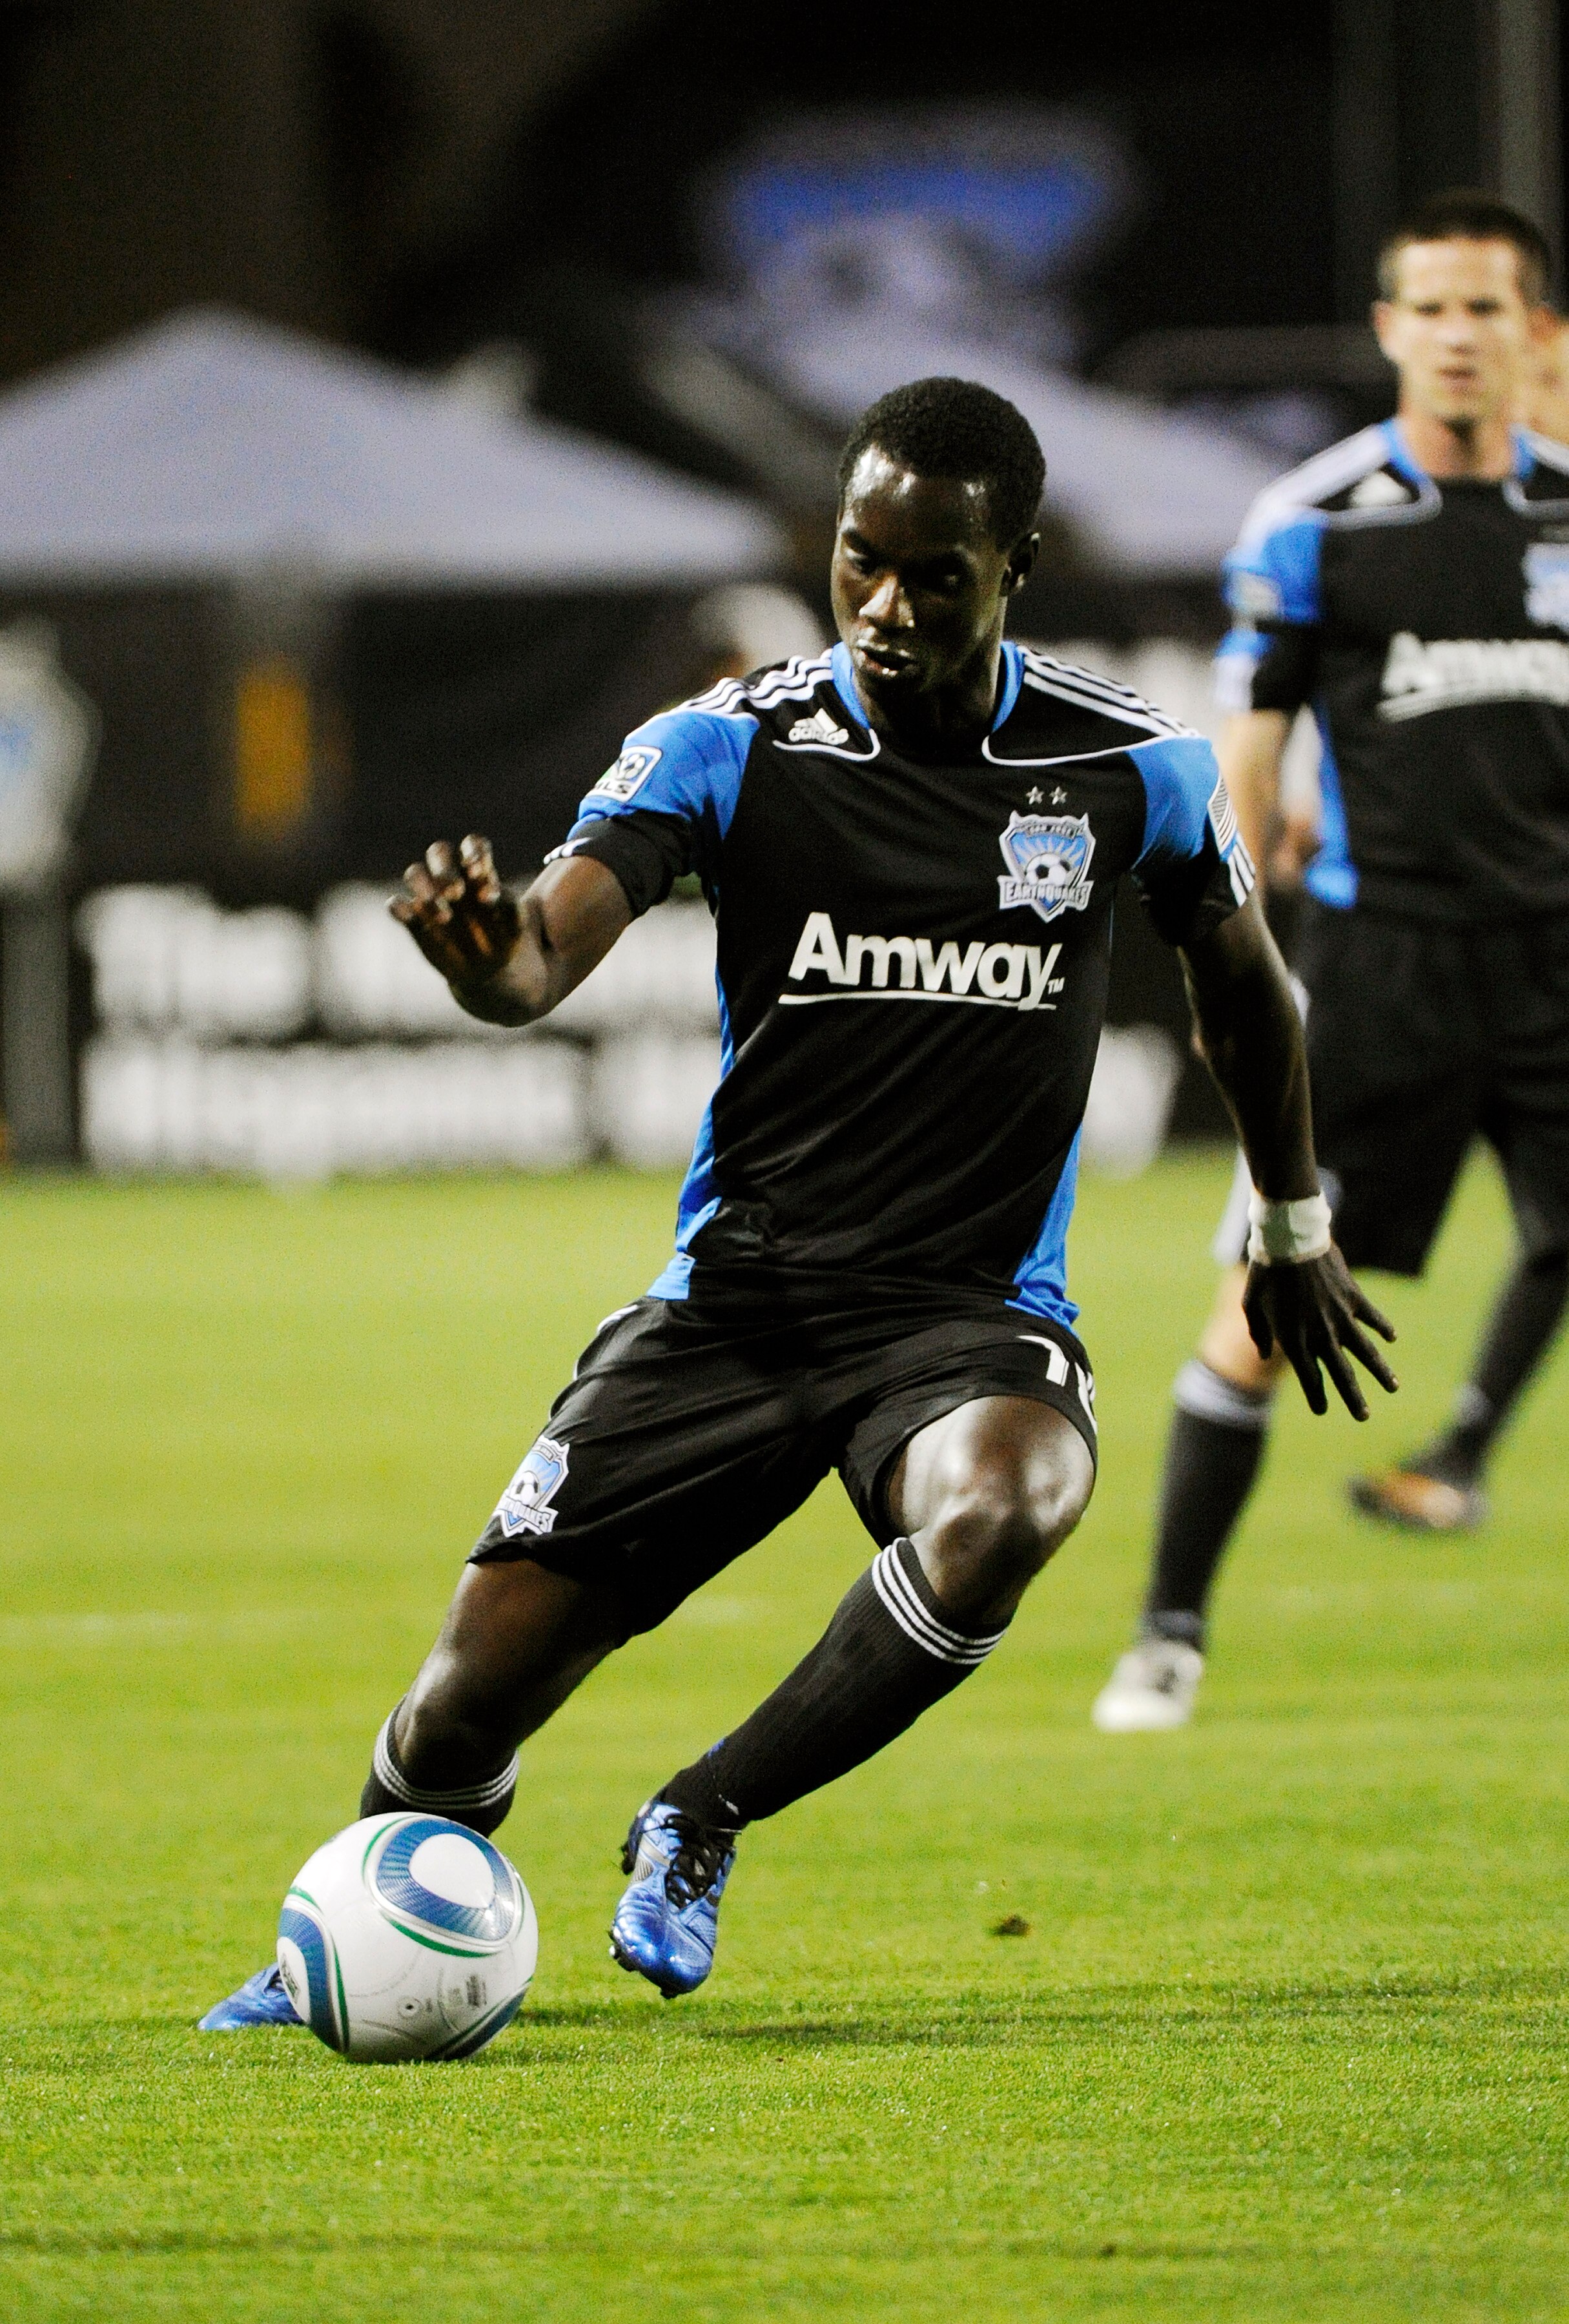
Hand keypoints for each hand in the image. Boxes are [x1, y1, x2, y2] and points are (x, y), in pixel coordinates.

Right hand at [390, 837, 522, 991]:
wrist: (488, 969)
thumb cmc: (505, 938)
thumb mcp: (515, 924)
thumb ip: (508, 906)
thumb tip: (486, 896)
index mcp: (477, 870)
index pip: (472, 844)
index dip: (473, 851)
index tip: (479, 871)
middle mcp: (450, 876)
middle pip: (439, 852)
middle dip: (446, 869)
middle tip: (456, 893)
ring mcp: (429, 894)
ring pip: (415, 872)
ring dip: (423, 886)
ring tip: (444, 916)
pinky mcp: (413, 918)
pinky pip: (397, 905)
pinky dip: (399, 908)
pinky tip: (409, 916)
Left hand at [1242, 1244, 1397, 1419]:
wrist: (1290, 1239)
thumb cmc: (1266, 1272)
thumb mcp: (1251, 1303)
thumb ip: (1260, 1333)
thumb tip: (1265, 1354)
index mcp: (1294, 1339)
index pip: (1309, 1378)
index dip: (1316, 1396)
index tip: (1322, 1410)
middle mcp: (1320, 1334)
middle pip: (1341, 1373)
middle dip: (1353, 1398)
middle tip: (1363, 1417)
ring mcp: (1339, 1316)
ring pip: (1365, 1351)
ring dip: (1380, 1371)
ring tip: (1393, 1388)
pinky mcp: (1353, 1297)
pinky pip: (1372, 1317)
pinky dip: (1383, 1328)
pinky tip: (1392, 1339)